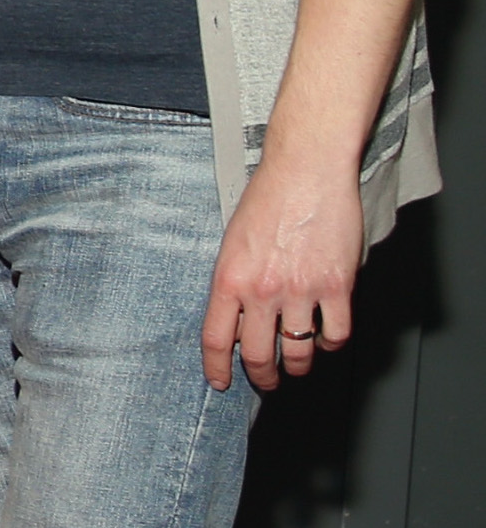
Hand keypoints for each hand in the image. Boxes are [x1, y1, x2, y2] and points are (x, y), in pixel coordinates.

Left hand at [205, 154, 365, 390]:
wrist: (305, 171)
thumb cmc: (267, 199)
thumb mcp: (233, 242)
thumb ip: (235, 282)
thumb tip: (236, 321)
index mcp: (229, 277)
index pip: (217, 339)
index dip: (217, 368)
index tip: (221, 383)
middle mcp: (263, 289)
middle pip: (259, 355)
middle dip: (262, 376)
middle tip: (267, 381)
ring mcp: (302, 289)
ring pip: (300, 350)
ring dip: (299, 365)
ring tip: (298, 366)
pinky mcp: (337, 286)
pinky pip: (337, 333)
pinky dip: (332, 343)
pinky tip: (326, 338)